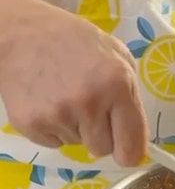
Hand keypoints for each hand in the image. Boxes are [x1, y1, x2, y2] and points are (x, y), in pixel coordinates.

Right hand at [0, 0, 147, 166]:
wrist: (24, 36)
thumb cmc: (77, 42)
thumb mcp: (118, 57)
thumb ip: (130, 95)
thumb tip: (135, 134)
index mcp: (117, 85)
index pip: (131, 144)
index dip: (131, 153)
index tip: (129, 152)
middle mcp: (88, 104)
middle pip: (103, 149)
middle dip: (102, 134)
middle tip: (93, 109)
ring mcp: (56, 116)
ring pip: (78, 145)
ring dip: (77, 128)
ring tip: (68, 97)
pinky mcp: (30, 125)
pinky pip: (53, 142)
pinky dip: (55, 128)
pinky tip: (50, 102)